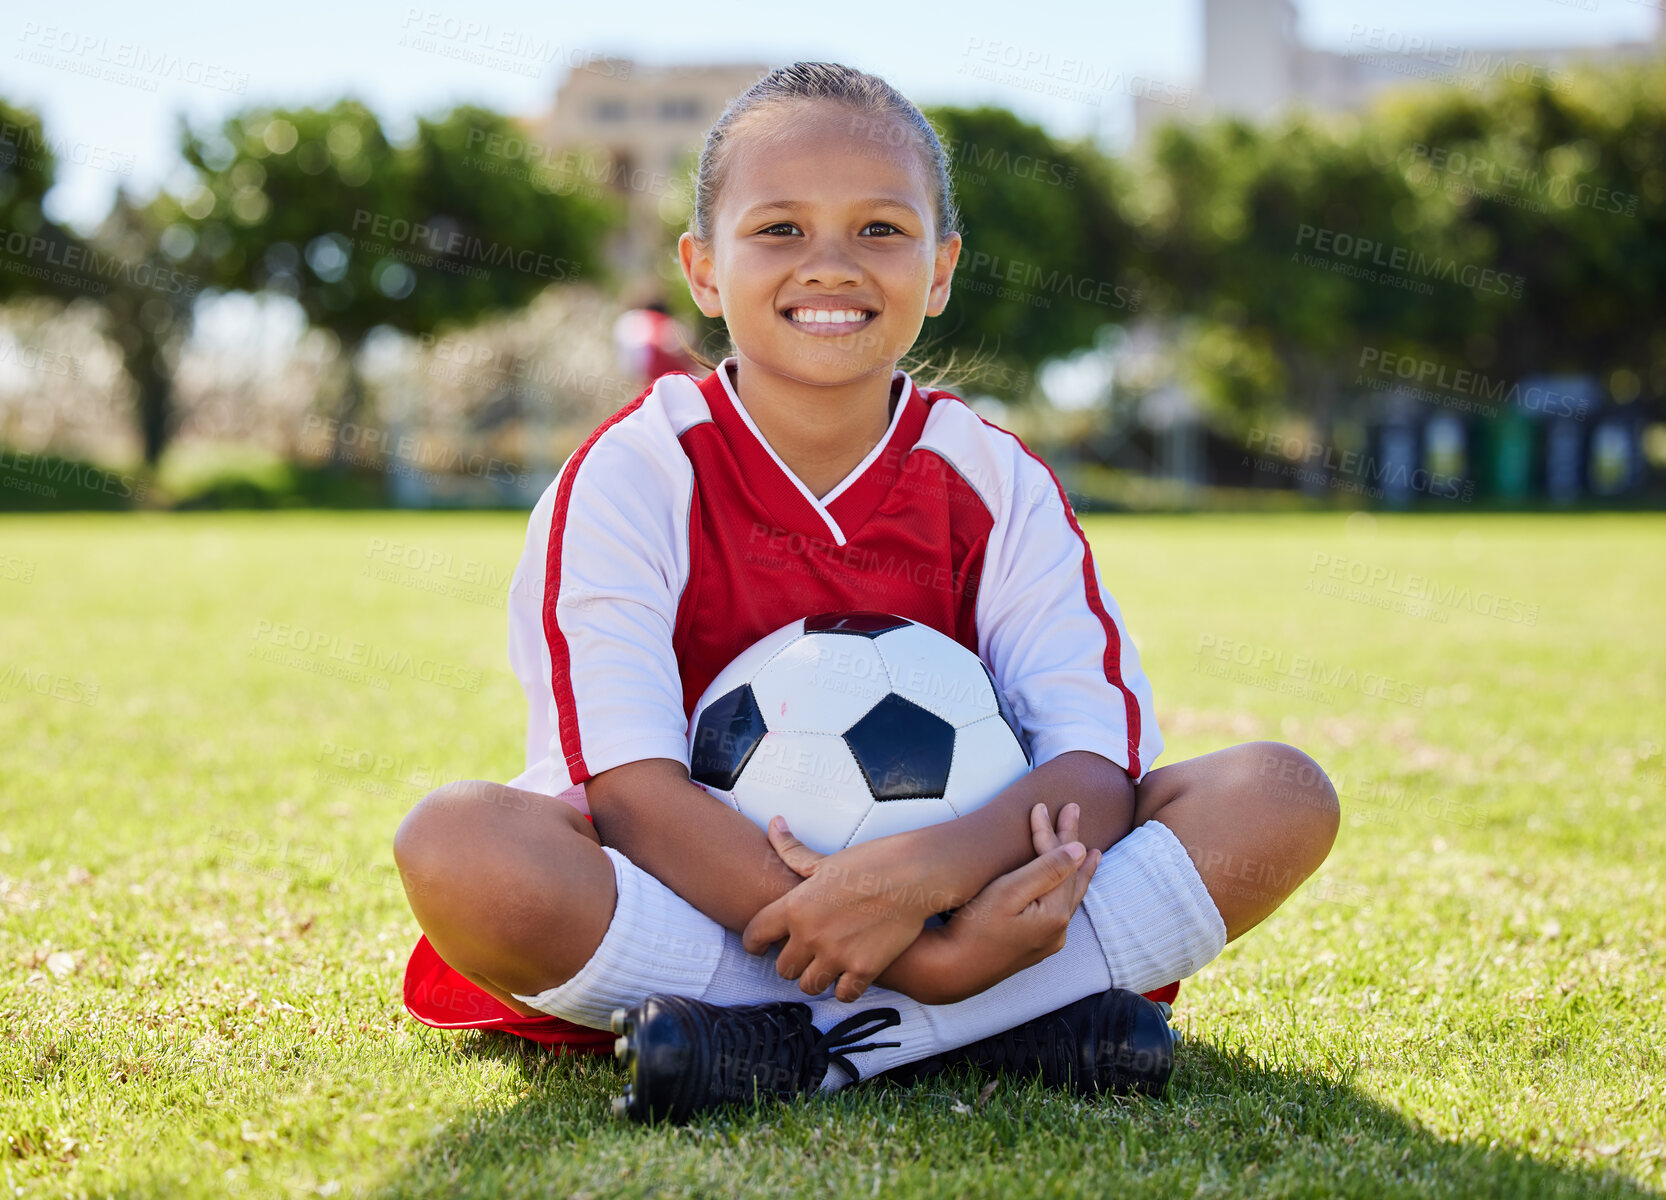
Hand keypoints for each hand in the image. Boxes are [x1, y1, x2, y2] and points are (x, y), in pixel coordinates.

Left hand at [742, 817, 954, 1002]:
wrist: (913, 875)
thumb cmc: (870, 862)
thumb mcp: (825, 859)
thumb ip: (792, 850)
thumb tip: (774, 823)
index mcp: (795, 906)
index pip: (755, 936)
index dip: (754, 944)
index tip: (759, 947)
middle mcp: (810, 934)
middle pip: (783, 968)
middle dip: (792, 962)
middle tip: (805, 953)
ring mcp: (836, 955)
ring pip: (809, 986)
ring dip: (816, 978)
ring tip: (825, 966)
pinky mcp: (863, 969)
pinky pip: (842, 995)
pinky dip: (845, 988)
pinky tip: (850, 975)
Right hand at [896, 802, 1100, 1005]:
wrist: (951, 971)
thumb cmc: (973, 928)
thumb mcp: (1008, 893)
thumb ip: (1045, 870)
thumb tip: (1080, 850)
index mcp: (1055, 915)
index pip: (1059, 862)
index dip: (1050, 831)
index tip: (1041, 806)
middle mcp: (1058, 931)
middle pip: (1071, 877)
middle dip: (1072, 844)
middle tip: (1075, 812)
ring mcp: (1047, 941)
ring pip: (1069, 896)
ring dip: (1077, 871)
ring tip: (1092, 855)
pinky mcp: (1034, 947)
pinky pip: (1059, 910)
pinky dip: (1065, 890)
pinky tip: (1065, 889)